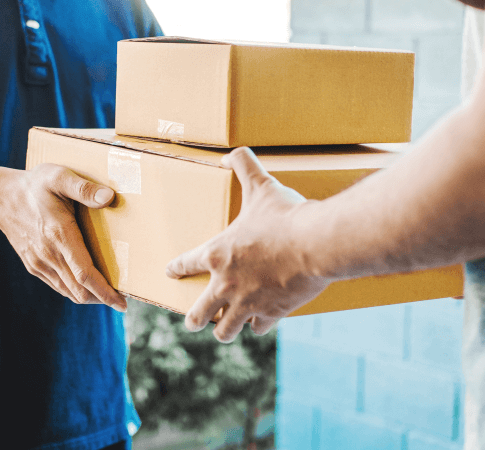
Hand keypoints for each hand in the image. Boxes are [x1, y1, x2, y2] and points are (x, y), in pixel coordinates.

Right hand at [0, 163, 127, 310]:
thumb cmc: (34, 185)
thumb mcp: (59, 177)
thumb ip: (84, 188)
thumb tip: (109, 197)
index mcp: (59, 235)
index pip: (85, 274)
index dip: (105, 291)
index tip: (122, 303)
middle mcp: (49, 255)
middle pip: (79, 289)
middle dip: (102, 298)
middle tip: (122, 301)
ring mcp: (39, 262)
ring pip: (68, 291)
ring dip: (89, 296)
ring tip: (109, 295)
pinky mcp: (33, 265)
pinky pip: (57, 285)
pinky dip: (74, 290)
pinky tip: (86, 286)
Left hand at [165, 147, 329, 342]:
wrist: (315, 243)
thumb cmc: (285, 215)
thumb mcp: (261, 186)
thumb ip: (243, 165)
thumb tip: (229, 154)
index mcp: (218, 254)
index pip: (187, 263)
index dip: (177, 268)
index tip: (169, 272)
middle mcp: (226, 284)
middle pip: (199, 313)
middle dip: (194, 319)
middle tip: (193, 321)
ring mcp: (247, 303)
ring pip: (225, 329)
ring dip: (223, 329)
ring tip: (222, 329)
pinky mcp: (272, 313)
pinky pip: (257, 328)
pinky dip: (257, 325)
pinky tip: (258, 322)